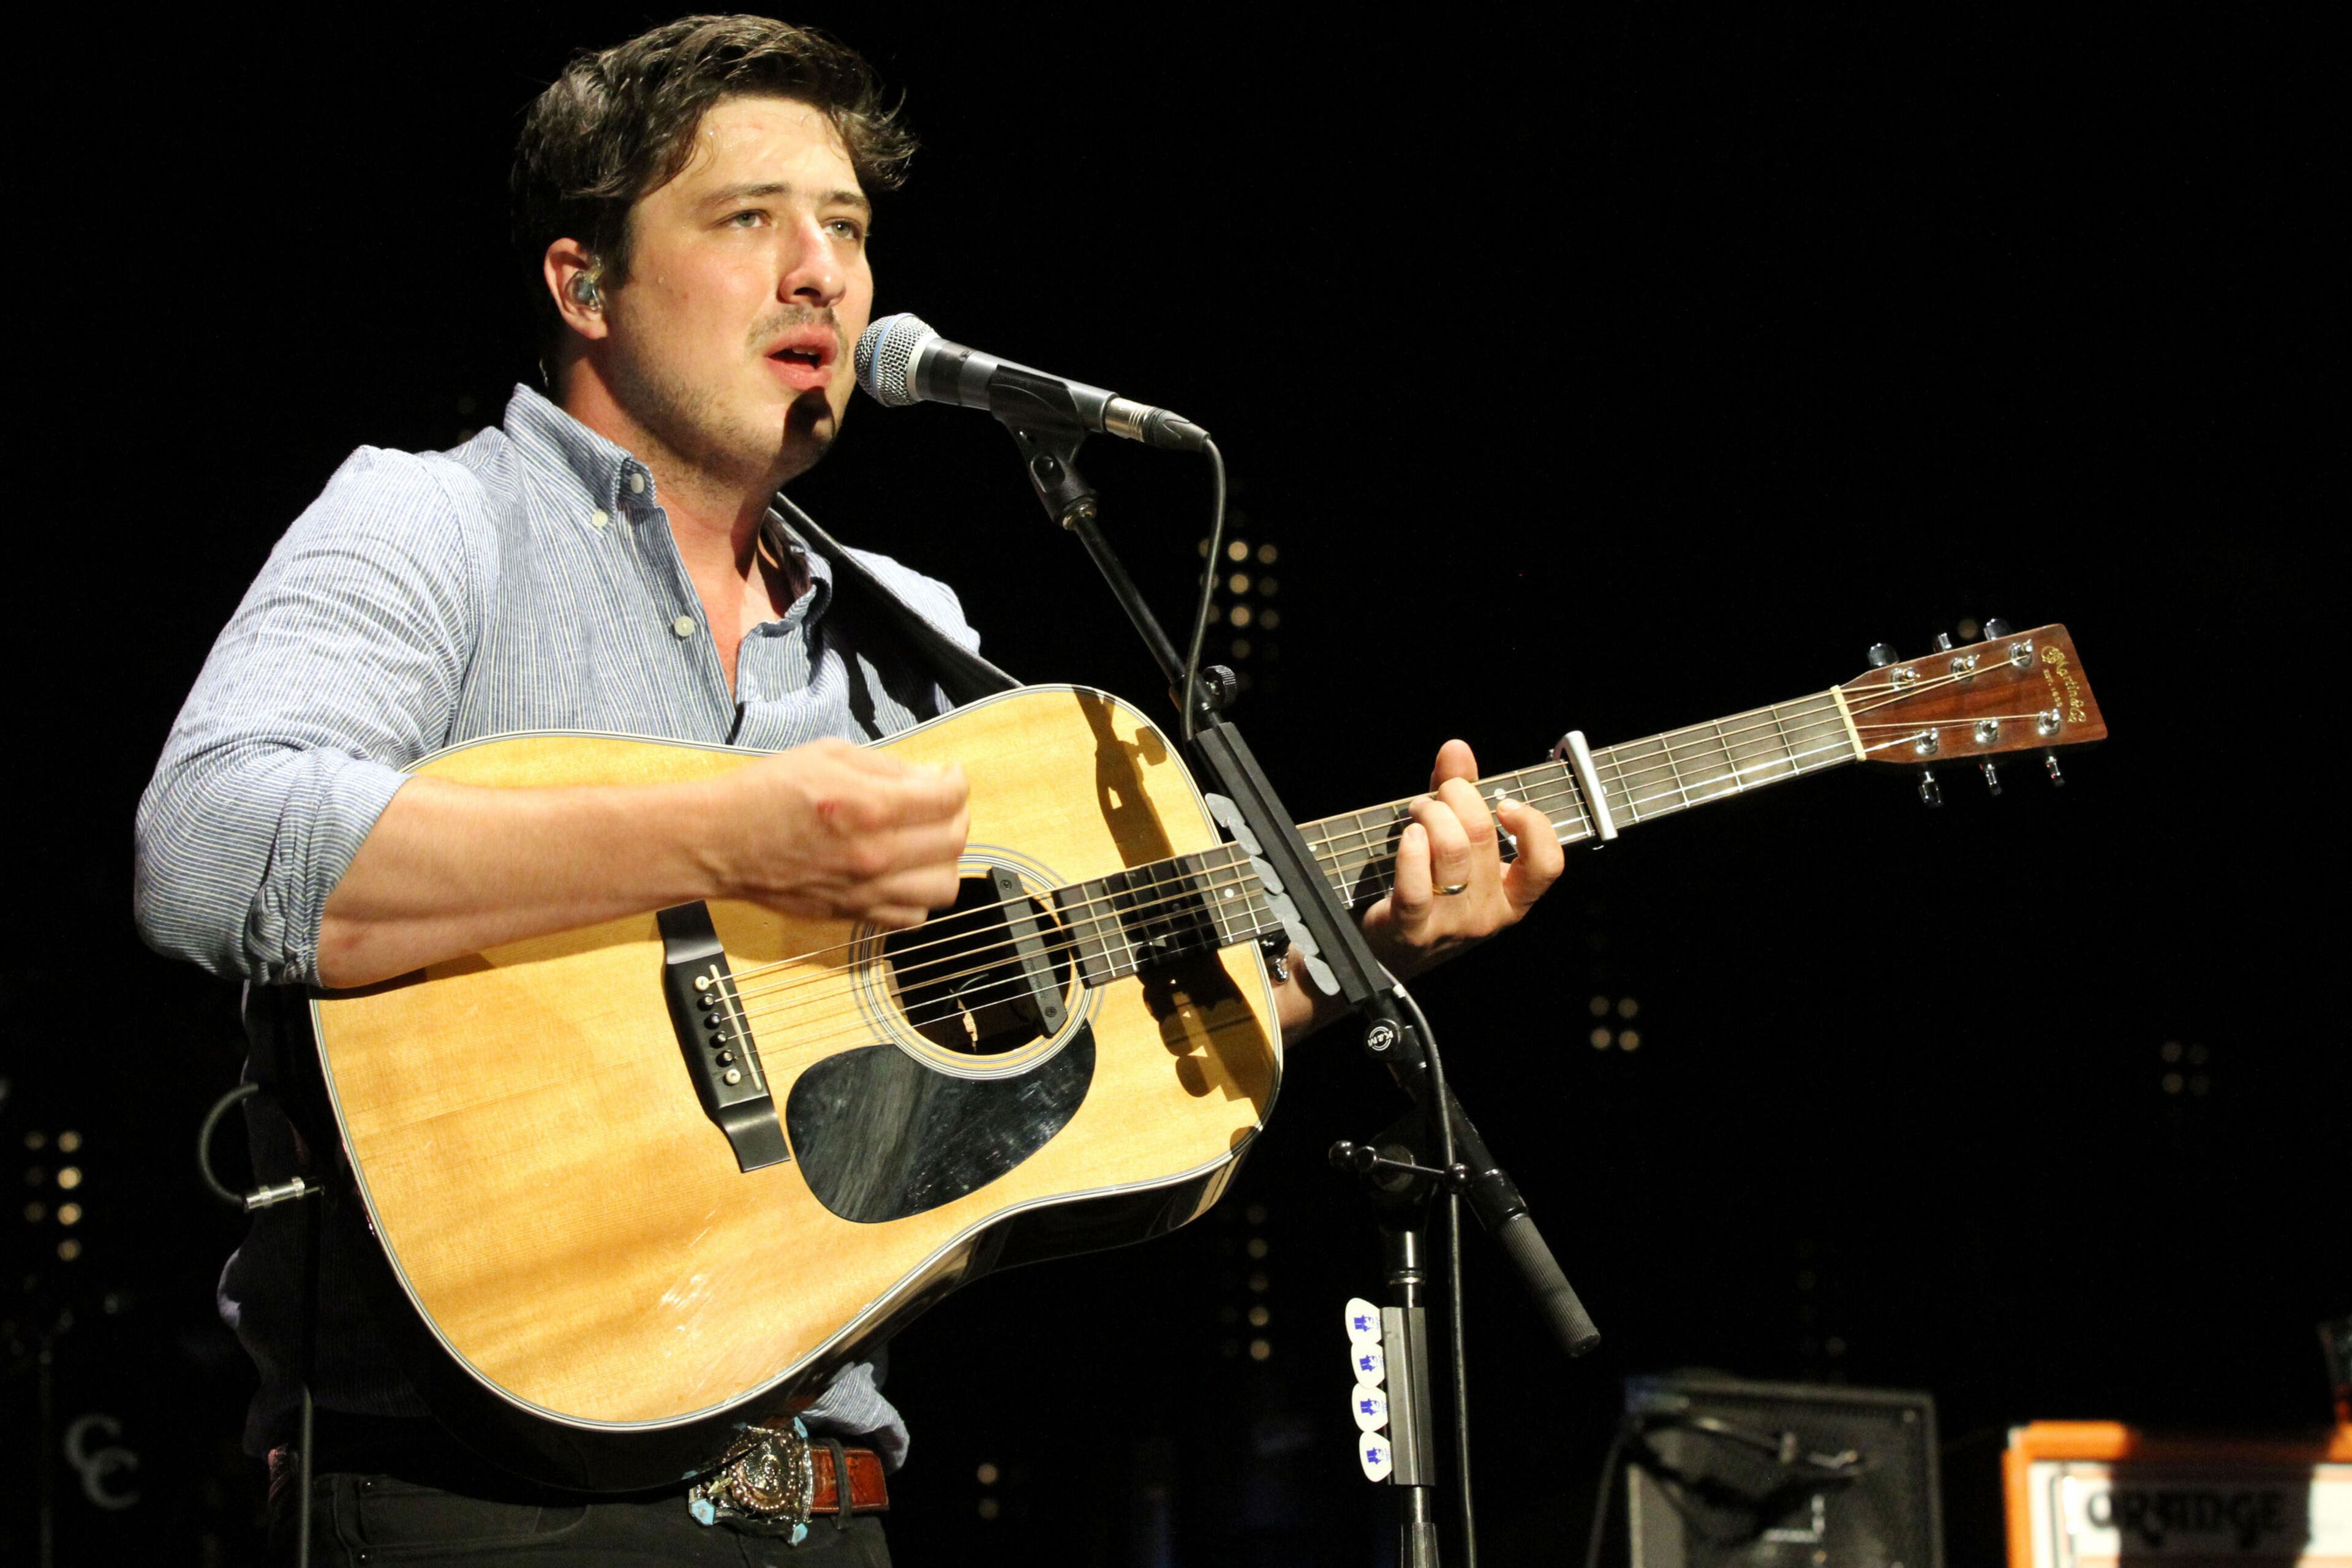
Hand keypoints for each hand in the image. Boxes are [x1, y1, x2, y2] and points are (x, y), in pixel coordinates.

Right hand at [702, 739, 968, 927]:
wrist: (720, 842)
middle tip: (939, 803)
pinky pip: (912, 917)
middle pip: (954, 839)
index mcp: (870, 806)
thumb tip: (930, 777)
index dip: (957, 780)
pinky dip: (918, 895)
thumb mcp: (828, 755)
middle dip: (956, 813)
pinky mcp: (853, 914)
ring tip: (926, 841)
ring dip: (944, 859)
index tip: (949, 775)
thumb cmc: (765, 793)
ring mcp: (866, 891)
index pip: (948, 797)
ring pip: (944, 886)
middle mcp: (875, 854)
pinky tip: (904, 873)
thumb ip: (886, 767)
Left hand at [1358, 739, 1564, 974]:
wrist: (1389, 951)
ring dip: (1429, 814)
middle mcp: (1488, 914)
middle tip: (1435, 798)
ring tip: (1417, 813)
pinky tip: (1408, 836)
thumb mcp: (1457, 844)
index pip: (1547, 864)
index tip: (1505, 805)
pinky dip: (1410, 851)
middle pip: (1482, 836)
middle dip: (1455, 798)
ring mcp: (1452, 924)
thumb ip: (1461, 795)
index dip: (1532, 826)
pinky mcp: (1412, 928)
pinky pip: (1416, 885)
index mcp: (1512, 897)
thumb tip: (1458, 748)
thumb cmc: (1430, 889)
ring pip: (1451, 850)